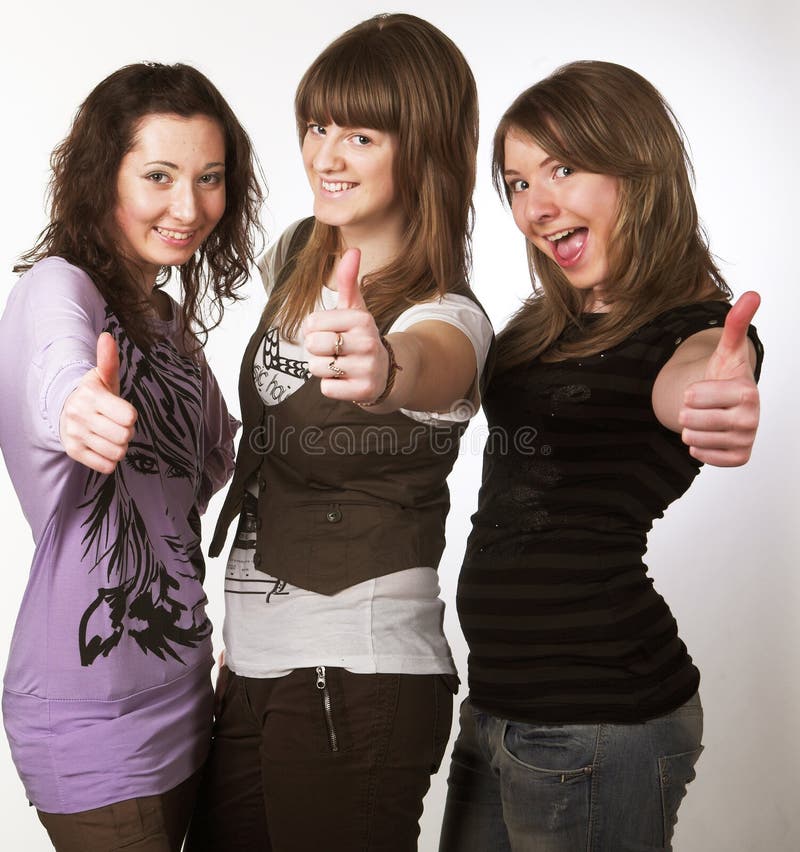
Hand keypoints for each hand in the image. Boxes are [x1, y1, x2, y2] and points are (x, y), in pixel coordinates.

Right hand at [59, 332, 137, 473]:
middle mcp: (80, 416)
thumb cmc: (94, 394)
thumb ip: (108, 360)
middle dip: (127, 432)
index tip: (123, 412)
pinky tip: (103, 446)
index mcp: (91, 396)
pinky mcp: (74, 452)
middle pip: (125, 436)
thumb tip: (107, 336)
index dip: (130, 415)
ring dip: (119, 445)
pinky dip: (110, 459)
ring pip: (117, 452)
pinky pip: (107, 466)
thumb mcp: (103, 377)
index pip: (129, 416)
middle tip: (117, 424)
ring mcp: (75, 435)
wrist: (65, 411)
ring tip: (110, 435)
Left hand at [304, 249, 389, 402]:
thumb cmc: (360, 337)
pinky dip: (331, 386)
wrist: (385, 372)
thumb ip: (348, 281)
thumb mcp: (355, 309)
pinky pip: (326, 388)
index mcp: (362, 318)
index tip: (333, 332)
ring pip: (317, 367)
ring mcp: (367, 367)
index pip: (311, 323)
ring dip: (323, 369)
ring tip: (342, 365)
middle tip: (336, 351)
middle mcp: (367, 342)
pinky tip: (346, 380)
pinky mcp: (363, 390)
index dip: (315, 329)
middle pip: (312, 345)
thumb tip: (353, 249)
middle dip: (318, 350)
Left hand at [679, 292, 760, 465]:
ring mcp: (746, 440)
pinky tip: (710, 435)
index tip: (705, 389)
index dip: (690, 393)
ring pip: (692, 439)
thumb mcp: (726, 351)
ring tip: (706, 419)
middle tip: (703, 406)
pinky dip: (698, 447)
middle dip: (688, 412)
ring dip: (691, 429)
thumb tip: (752, 295)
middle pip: (690, 420)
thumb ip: (735, 325)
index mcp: (746, 393)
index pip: (692, 397)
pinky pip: (701, 457)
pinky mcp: (739, 458)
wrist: (730, 405)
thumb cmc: (725, 377)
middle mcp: (751, 419)